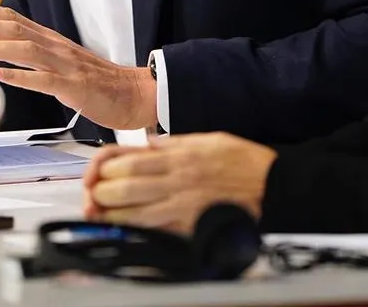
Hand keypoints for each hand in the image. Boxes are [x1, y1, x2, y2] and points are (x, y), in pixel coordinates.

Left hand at [0, 0, 156, 130]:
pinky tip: (1, 76)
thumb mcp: (65, 61)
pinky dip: (22, 77)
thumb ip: (40, 53)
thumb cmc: (98, 82)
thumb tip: (11, 48)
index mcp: (51, 41)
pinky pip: (45, 81)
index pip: (13, 18)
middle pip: (14, 30)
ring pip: (25, 51)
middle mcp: (56, 47)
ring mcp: (65, 66)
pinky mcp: (75, 87)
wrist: (135, 94)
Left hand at [83, 133, 277, 234]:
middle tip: (92, 193)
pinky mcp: (190, 225)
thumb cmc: (246, 164)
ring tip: (97, 212)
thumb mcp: (211, 139)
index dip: (106, 167)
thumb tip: (149, 143)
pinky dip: (133, 229)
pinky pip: (154, 228)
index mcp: (181, 155)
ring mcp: (182, 204)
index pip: (130, 159)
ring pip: (134, 210)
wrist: (274, 188)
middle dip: (101, 190)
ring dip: (110, 213)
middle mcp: (177, 179)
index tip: (97, 171)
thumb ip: (177, 141)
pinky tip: (120, 228)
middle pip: (125, 185)